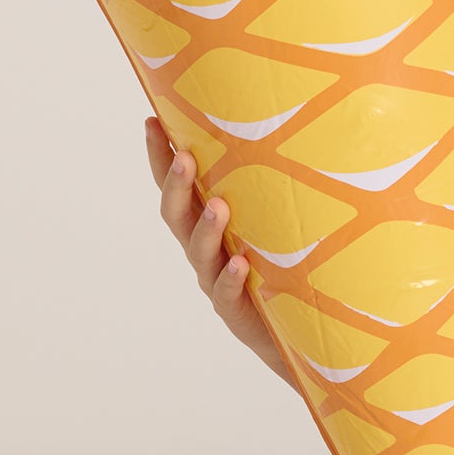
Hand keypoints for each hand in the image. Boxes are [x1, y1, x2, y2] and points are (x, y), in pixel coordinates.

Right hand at [144, 117, 298, 391]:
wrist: (297, 332)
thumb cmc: (284, 267)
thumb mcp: (274, 223)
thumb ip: (273, 187)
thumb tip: (301, 131)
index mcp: (206, 224)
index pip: (176, 187)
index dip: (161, 157)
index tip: (152, 122)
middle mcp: (204, 250)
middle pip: (177, 215)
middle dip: (177, 186)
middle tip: (184, 159)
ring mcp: (216, 280)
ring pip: (200, 252)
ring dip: (207, 227)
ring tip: (218, 206)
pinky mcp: (235, 309)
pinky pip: (227, 292)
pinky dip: (231, 276)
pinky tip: (240, 263)